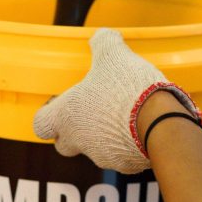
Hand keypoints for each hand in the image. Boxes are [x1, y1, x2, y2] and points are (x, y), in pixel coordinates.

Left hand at [33, 28, 199, 172]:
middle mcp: (78, 140)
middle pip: (64, 144)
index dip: (49, 115)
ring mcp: (101, 157)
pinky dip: (125, 146)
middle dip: (73, 131)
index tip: (60, 105)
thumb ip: (103, 42)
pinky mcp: (124, 166)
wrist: (161, 122)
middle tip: (91, 112)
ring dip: (102, 137)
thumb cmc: (129, 88)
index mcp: (67, 116)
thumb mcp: (114, 54)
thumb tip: (102, 35)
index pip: (41, 125)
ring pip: (93, 150)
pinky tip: (139, 129)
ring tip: (122, 116)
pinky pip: (119, 157)